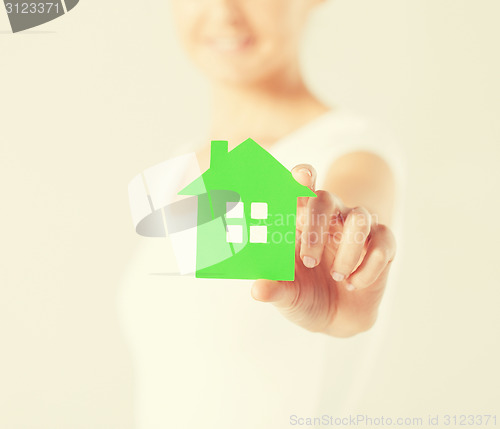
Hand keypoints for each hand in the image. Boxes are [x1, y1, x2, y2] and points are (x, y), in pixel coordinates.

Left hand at [251, 164, 395, 336]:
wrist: (336, 319)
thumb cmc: (304, 294)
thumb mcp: (287, 295)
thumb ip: (274, 289)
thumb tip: (258, 290)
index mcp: (301, 221)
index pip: (302, 188)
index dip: (302, 177)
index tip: (300, 176)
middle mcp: (330, 217)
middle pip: (326, 199)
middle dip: (316, 229)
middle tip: (309, 262)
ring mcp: (358, 228)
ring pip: (360, 218)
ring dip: (347, 251)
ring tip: (338, 277)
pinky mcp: (383, 244)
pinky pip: (383, 243)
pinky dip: (368, 268)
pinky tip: (355, 284)